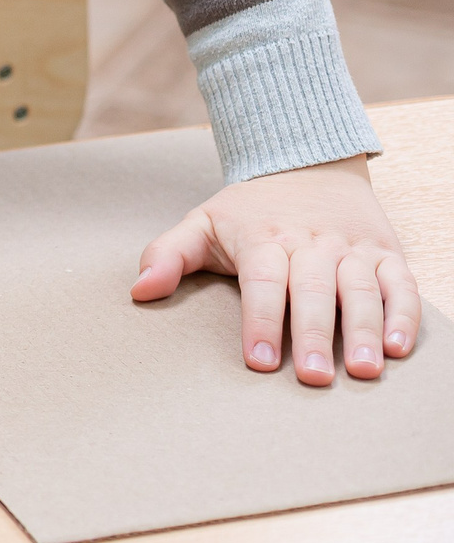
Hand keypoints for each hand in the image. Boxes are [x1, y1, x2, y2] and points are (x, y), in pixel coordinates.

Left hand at [133, 155, 418, 384]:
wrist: (307, 164)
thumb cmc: (248, 211)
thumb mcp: (202, 223)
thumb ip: (167, 256)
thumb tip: (137, 292)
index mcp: (263, 239)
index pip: (263, 282)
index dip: (260, 322)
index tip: (258, 362)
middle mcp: (311, 244)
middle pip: (312, 291)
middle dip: (312, 335)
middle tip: (311, 378)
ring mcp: (351, 248)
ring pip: (361, 290)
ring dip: (364, 331)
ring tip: (362, 371)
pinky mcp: (386, 253)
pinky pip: (400, 285)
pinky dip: (404, 315)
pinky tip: (399, 348)